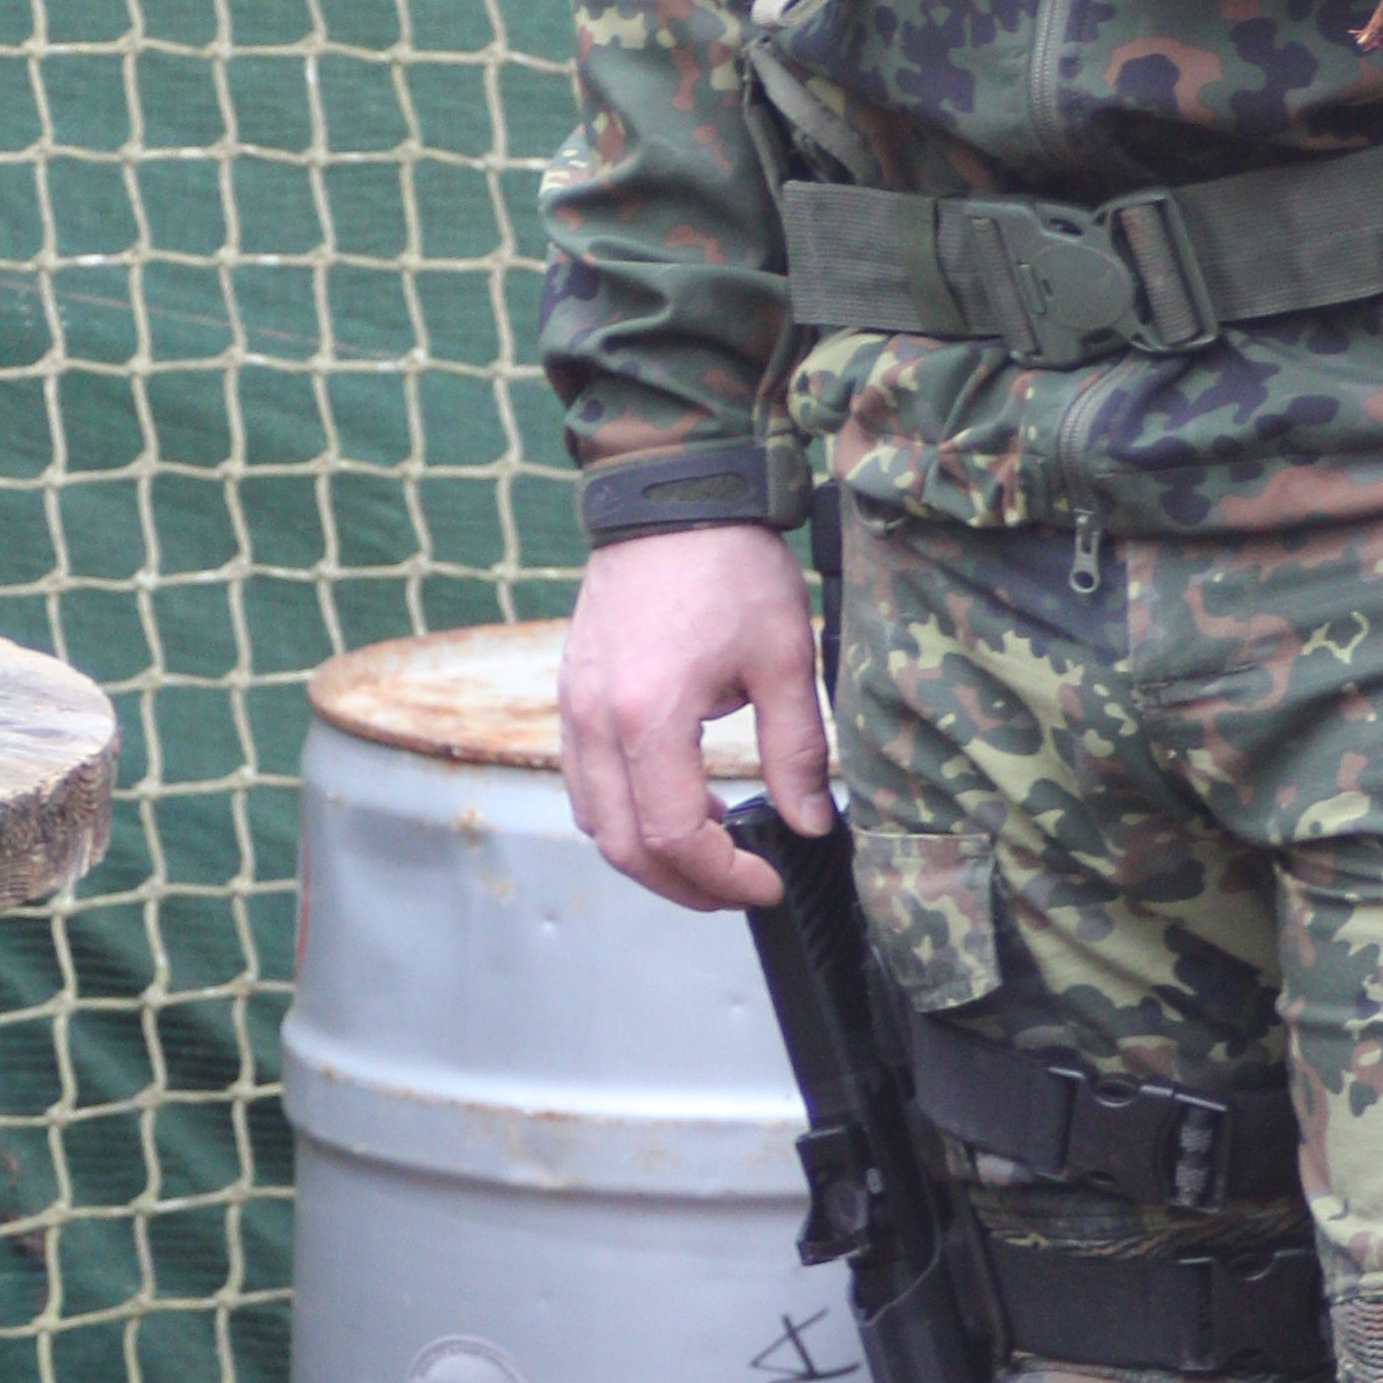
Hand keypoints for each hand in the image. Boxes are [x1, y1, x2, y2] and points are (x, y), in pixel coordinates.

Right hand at [559, 525, 832, 909]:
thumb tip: (811, 825)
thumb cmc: (730, 566)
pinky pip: (583, 781)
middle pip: (624, 845)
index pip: (675, 834)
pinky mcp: (571, 694)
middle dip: (683, 884)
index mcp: (649, 714)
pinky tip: (678, 799)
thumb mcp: (786, 659)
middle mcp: (595, 719)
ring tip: (714, 848)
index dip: (722, 877)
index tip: (768, 884)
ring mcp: (573, 707)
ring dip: (650, 851)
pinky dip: (625, 811)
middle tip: (739, 887)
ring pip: (595, 819)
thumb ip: (796, 752)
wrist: (672, 494)